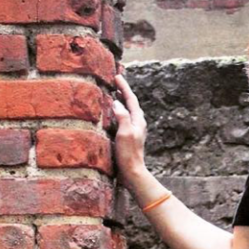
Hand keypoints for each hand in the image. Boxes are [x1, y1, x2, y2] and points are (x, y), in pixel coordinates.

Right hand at [111, 71, 147, 185]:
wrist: (132, 172)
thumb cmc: (129, 154)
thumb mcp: (125, 133)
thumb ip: (122, 116)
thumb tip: (117, 102)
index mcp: (138, 121)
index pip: (131, 99)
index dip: (124, 87)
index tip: (117, 76)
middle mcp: (137, 124)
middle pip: (130, 103)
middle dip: (123, 91)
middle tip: (115, 81)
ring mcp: (132, 130)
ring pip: (127, 110)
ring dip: (120, 101)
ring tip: (113, 92)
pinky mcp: (127, 137)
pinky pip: (122, 118)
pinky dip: (117, 111)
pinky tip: (111, 113)